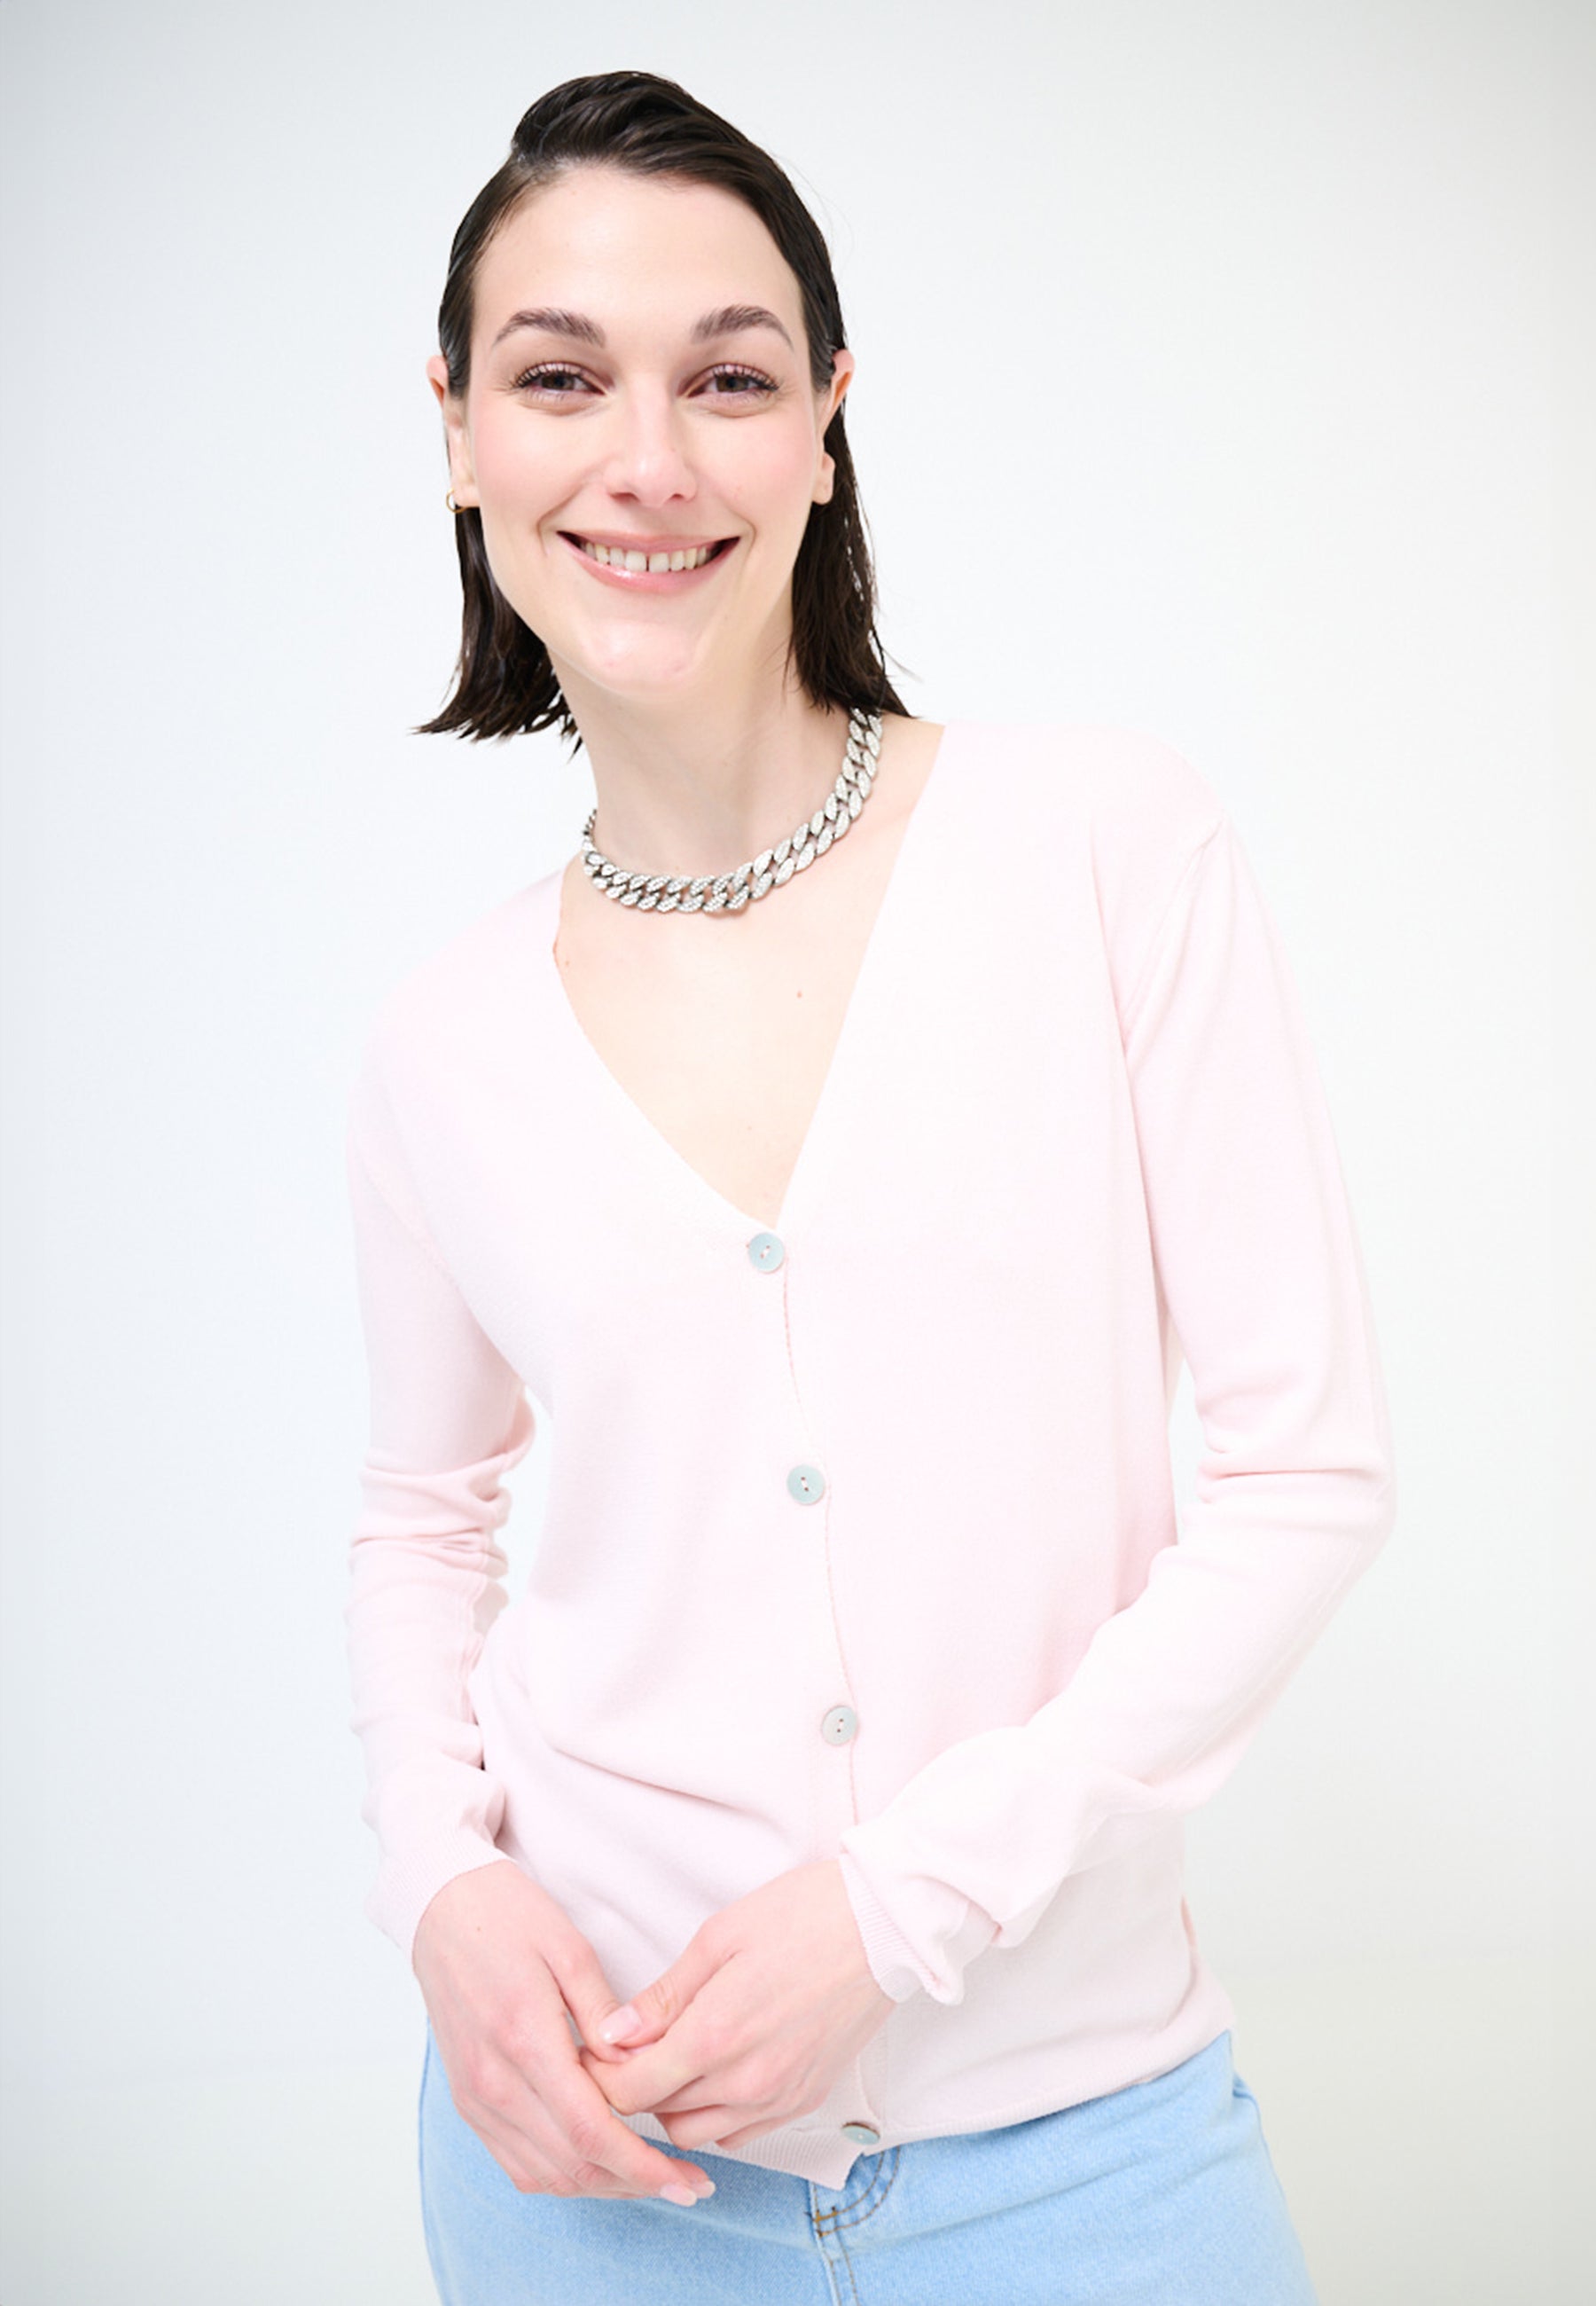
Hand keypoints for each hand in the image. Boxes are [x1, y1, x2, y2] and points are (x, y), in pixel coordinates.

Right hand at [411, 1860, 717, 2205]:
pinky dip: (562, 2176)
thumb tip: (641, 2070)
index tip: (687, 2180)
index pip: (589, 2131)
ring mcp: (475, 2098)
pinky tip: (598, 2163)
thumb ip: (607, 2016)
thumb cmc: (509, 1918)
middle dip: (635, 2184)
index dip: (642, 2166)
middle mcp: (493, 2082)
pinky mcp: (468, 2102)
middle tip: (687, 2185)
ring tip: (651, 2177)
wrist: (442, 1910)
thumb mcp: (570, 1949)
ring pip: (545, 2176)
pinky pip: (516, 2164)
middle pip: (572, 2165)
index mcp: (523, 2039)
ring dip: (602, 2186)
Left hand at [578, 1860, 895, 2150]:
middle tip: (631, 2049)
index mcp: (715, 2035)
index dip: (602, 2076)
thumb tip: (613, 2034)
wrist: (882, 1927)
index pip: (632, 2090)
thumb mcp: (717, 1937)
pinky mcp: (805, 2099)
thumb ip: (663, 1997)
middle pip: (659, 2115)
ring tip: (675, 2058)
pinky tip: (717, 2074)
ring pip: (699, 2134)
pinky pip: (741, 2134)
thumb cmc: (802, 1916)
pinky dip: (717, 2116)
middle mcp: (746, 2081)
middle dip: (635, 2088)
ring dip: (675, 2106)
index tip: (597, 2052)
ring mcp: (779, 2097)